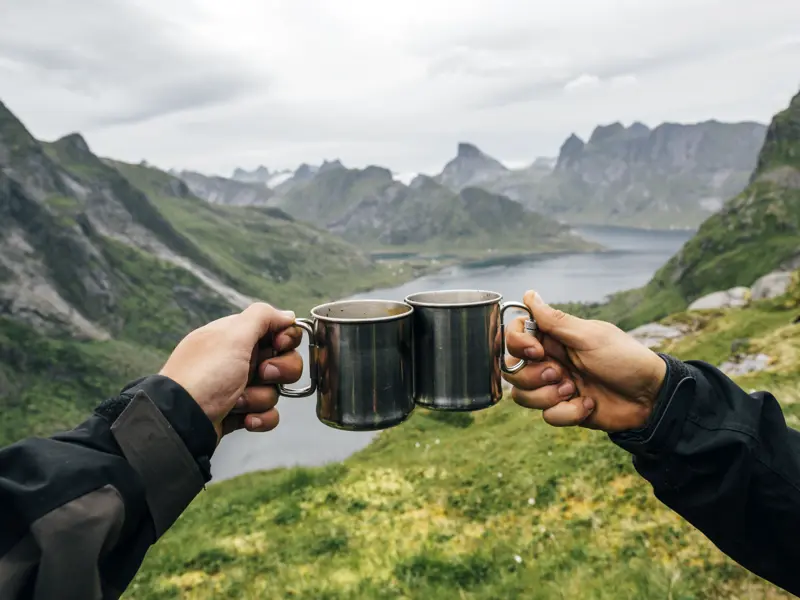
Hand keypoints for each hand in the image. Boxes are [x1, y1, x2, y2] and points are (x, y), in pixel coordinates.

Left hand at [159, 303, 302, 441]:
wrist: (180, 421)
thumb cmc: (204, 375)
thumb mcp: (232, 335)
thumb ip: (262, 317)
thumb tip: (287, 314)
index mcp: (236, 336)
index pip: (278, 330)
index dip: (286, 338)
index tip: (279, 344)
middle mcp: (239, 359)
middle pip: (284, 360)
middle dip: (279, 371)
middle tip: (261, 374)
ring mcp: (240, 387)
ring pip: (276, 390)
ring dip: (260, 397)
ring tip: (238, 402)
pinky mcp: (240, 413)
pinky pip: (268, 413)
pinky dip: (260, 418)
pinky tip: (245, 419)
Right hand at [502, 291, 666, 431]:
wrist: (650, 397)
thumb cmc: (624, 358)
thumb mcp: (589, 336)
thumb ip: (555, 320)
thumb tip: (528, 294)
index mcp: (553, 338)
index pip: (514, 336)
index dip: (517, 344)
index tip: (536, 350)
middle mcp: (549, 360)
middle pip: (513, 370)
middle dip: (534, 376)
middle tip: (560, 374)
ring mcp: (555, 386)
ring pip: (523, 396)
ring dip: (548, 396)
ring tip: (574, 390)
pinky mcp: (564, 409)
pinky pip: (547, 416)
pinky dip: (569, 413)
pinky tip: (589, 405)